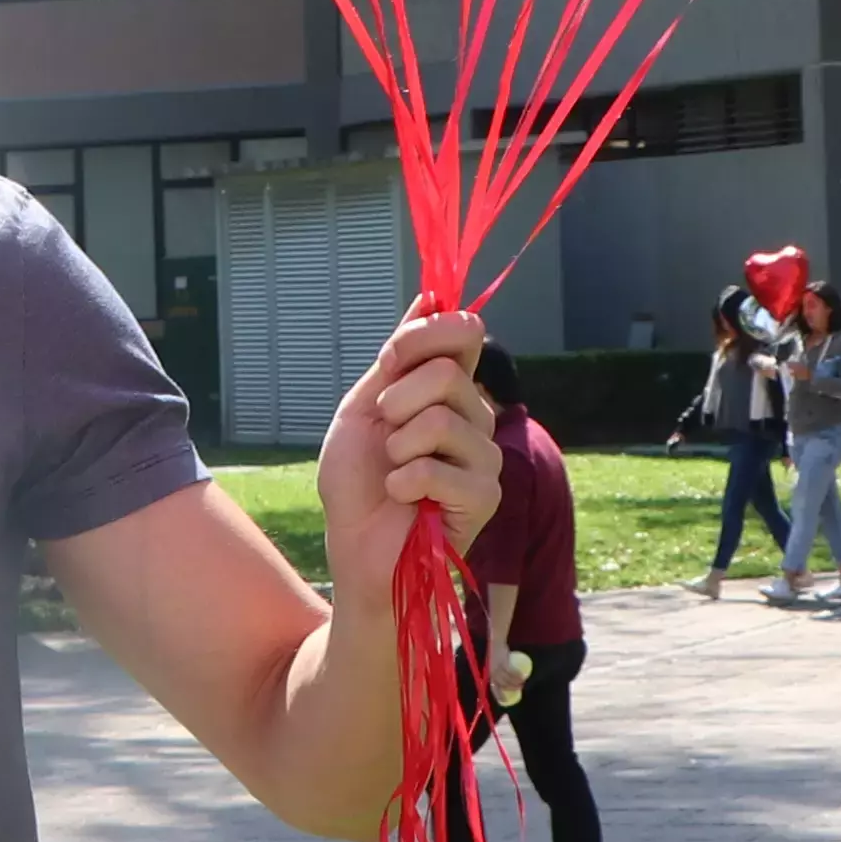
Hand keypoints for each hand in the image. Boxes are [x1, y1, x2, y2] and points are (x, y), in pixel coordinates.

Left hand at [316, 309, 498, 597]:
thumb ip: (399, 357)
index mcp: (450, 390)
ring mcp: (485, 457)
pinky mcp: (486, 497)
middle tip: (386, 438)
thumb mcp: (365, 407)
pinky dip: (405, 482)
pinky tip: (404, 498)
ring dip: (398, 447)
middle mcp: (476, 417)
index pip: (464, 332)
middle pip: (447, 374)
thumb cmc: (358, 481)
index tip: (389, 360)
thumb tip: (430, 295)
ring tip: (395, 472)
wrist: (354, 546)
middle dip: (396, 403)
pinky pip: (440, 468)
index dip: (423, 336)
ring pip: (442, 420)